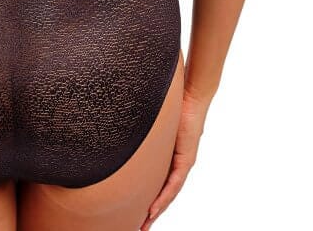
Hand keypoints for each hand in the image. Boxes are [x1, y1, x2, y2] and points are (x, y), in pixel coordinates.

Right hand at [140, 87, 208, 227]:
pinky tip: (154, 209)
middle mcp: (178, 162)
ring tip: (144, 224)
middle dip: (151, 212)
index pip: (158, 181)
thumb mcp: (152, 120)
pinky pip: (174, 184)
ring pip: (169, 193)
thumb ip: (142, 126)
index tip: (136, 211)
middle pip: (163, 193)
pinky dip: (163, 198)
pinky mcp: (186, 159)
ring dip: (156, 210)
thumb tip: (121, 121)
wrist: (191, 95)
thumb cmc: (173, 102)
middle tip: (139, 227)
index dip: (148, 198)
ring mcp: (183, 162)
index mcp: (169, 155)